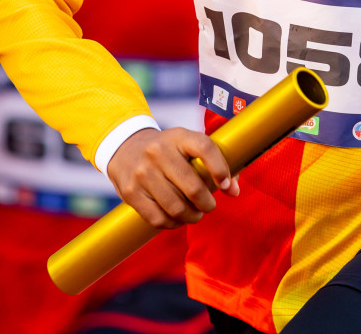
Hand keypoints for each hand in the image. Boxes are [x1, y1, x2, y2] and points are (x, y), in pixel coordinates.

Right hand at [106, 127, 238, 229]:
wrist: (126, 148)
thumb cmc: (168, 150)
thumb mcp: (187, 145)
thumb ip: (215, 162)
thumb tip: (234, 190)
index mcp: (178, 137)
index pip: (205, 148)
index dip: (220, 169)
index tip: (227, 185)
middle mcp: (158, 152)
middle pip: (193, 187)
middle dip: (207, 204)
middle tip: (209, 206)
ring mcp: (143, 173)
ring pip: (176, 207)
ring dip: (192, 217)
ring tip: (195, 214)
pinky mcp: (131, 192)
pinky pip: (157, 218)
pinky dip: (172, 224)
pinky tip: (177, 219)